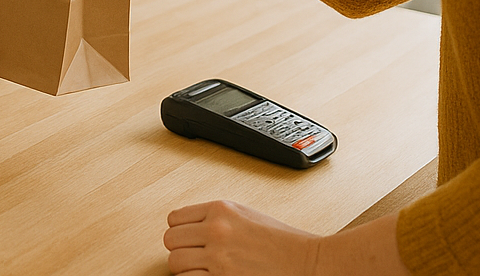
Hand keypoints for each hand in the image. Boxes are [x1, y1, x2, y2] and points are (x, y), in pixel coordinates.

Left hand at [165, 200, 319, 275]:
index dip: (181, 232)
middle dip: (181, 250)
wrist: (309, 262)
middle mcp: (216, 230)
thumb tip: (191, 229)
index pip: (175, 219)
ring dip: (185, 269)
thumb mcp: (247, 216)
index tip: (188, 240)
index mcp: (221, 210)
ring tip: (202, 270)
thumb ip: (217, 219)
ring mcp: (218, 257)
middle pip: (171, 241)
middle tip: (195, 257)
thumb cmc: (284, 242)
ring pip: (175, 263)